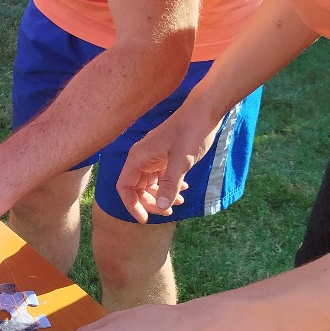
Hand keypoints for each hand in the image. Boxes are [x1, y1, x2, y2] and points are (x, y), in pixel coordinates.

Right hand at [116, 105, 220, 221]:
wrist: (204, 111)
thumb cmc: (191, 132)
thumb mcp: (182, 161)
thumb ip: (170, 184)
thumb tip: (161, 207)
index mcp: (139, 157)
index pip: (125, 187)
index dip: (131, 205)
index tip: (145, 219)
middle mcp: (142, 158)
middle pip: (137, 188)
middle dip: (150, 203)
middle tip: (169, 213)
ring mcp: (153, 157)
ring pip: (150, 184)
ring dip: (162, 196)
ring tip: (180, 203)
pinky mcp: (164, 156)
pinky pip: (161, 177)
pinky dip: (170, 186)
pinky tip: (184, 190)